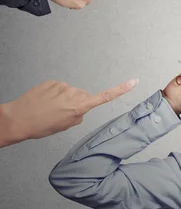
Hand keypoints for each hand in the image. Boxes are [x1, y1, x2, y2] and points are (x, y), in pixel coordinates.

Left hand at [1, 78, 137, 145]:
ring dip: (63, 99)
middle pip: (83, 96)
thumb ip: (78, 116)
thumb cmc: (41, 126)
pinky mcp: (52, 82)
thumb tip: (80, 108)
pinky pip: (58, 88)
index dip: (121, 89)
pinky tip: (44, 102)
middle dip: (76, 103)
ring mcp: (62, 86)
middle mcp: (74, 93)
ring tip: (49, 109)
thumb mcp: (64, 126)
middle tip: (61, 114)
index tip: (133, 82)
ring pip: (70, 92)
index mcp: (79, 106)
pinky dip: (53, 94)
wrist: (18, 118)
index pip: (105, 97)